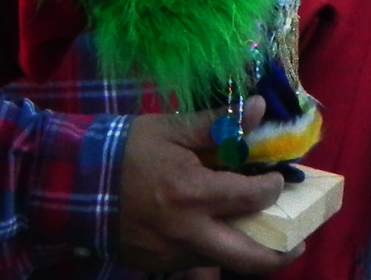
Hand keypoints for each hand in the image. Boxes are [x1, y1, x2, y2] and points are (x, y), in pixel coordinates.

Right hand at [117, 100, 298, 273]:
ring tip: (258, 236)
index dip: (272, 187)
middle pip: (250, 258)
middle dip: (282, 254)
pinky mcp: (157, 265)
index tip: (276, 179)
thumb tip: (260, 108)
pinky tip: (212, 233)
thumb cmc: (125, 149)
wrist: (72, 182)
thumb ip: (218, 124)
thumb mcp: (170, 129)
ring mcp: (172, 256)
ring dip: (246, 253)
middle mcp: (189, 233)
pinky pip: (194, 263)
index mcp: (194, 194)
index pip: (252, 197)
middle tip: (297, 241)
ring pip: (224, 264)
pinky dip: (211, 250)